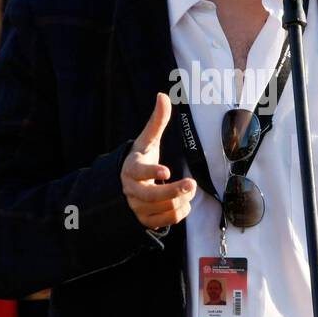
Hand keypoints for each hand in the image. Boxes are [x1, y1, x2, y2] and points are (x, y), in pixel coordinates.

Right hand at [122, 92, 195, 229]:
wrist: (125, 187)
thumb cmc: (140, 160)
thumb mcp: (147, 142)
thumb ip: (156, 121)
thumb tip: (162, 95)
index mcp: (131, 169)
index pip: (139, 172)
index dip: (152, 173)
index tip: (166, 171)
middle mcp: (132, 191)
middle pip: (152, 196)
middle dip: (174, 191)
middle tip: (192, 184)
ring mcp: (138, 208)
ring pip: (164, 207)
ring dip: (181, 198)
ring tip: (190, 188)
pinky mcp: (146, 220)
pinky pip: (168, 220)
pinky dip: (180, 211)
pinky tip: (184, 201)